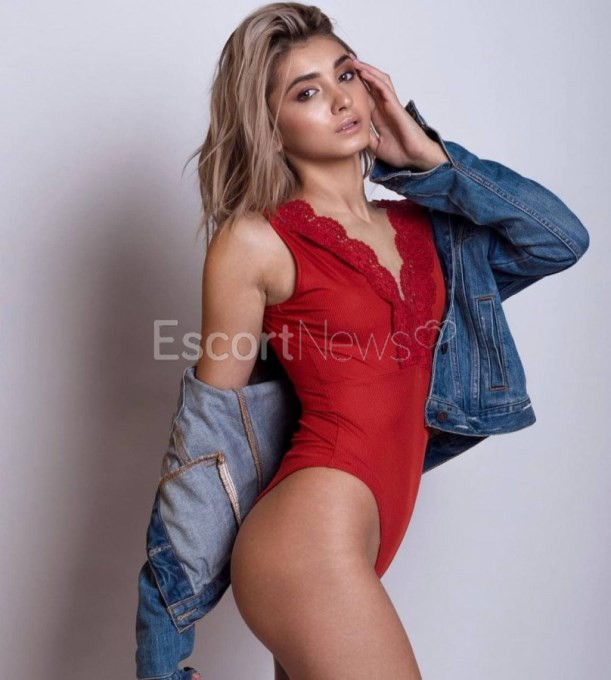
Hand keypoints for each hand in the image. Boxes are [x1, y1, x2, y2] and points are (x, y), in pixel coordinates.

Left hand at [349, 53, 446, 169]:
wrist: (414, 158)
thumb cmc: (400, 153)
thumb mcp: (375, 146)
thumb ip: (366, 137)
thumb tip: (353, 133)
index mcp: (379, 117)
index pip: (366, 97)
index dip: (356, 87)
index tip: (343, 80)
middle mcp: (385, 108)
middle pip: (372, 85)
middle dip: (361, 74)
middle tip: (347, 64)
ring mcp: (391, 106)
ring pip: (379, 82)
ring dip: (368, 71)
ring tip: (356, 63)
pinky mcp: (396, 107)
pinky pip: (385, 89)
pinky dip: (375, 80)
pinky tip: (366, 73)